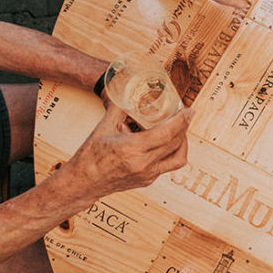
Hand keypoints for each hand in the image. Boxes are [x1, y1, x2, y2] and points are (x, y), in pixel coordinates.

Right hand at [66, 102, 191, 196]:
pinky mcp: (148, 181)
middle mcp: (144, 164)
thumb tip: (125, 89)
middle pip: (176, 143)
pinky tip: (165, 143)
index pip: (167, 133)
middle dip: (184, 127)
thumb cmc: (90, 156)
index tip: (190, 111)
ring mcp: (148, 175)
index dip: (181, 120)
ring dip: (183, 143)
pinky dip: (171, 152)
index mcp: (132, 149)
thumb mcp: (103, 127)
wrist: (83, 183)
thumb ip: (118, 107)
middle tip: (185, 116)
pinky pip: (168, 165)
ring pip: (178, 158)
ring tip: (179, 131)